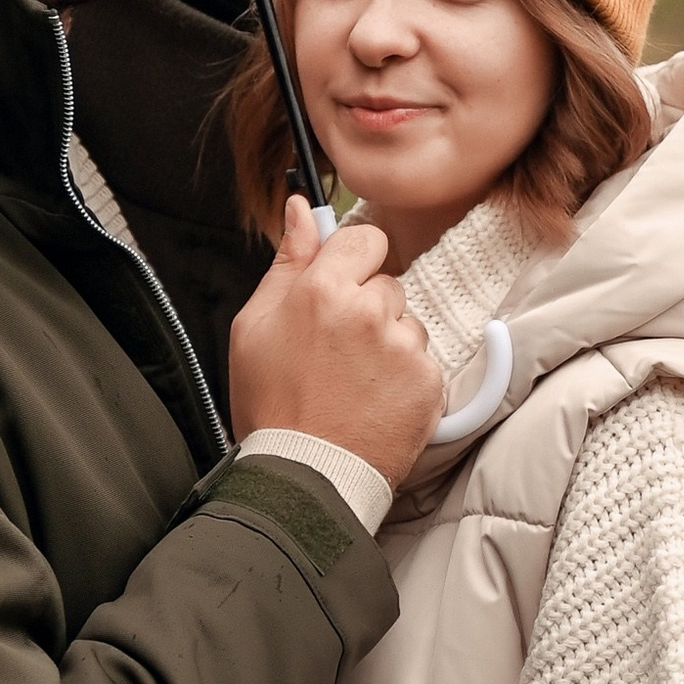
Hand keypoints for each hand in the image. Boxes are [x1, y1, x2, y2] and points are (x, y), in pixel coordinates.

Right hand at [228, 198, 441, 487]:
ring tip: (353, 382)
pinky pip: (421, 361)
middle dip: (366, 309)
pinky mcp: (429, 381)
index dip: (353, 261)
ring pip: (406, 323)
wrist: (304, 476)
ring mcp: (404, 346)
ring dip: (387, 343)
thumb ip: (287, 261)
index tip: (342, 284)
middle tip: (335, 352)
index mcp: (324, 289)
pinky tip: (374, 401)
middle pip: (385, 284)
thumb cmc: (272, 405)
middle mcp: (370, 310)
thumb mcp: (254, 326)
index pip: (365, 238)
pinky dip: (404, 378)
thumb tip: (300, 208)